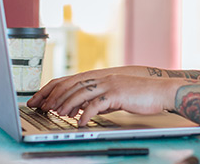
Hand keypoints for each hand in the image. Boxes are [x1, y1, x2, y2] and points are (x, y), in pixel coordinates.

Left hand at [32, 74, 184, 126]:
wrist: (161, 91)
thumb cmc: (139, 95)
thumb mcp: (114, 95)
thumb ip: (96, 98)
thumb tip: (78, 108)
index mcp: (98, 76)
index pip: (68, 79)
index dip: (50, 89)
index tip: (38, 99)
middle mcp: (101, 77)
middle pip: (70, 84)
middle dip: (53, 96)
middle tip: (41, 108)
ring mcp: (109, 84)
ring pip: (80, 93)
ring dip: (66, 105)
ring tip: (57, 115)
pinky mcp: (117, 93)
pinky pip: (97, 104)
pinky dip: (86, 114)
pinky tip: (80, 122)